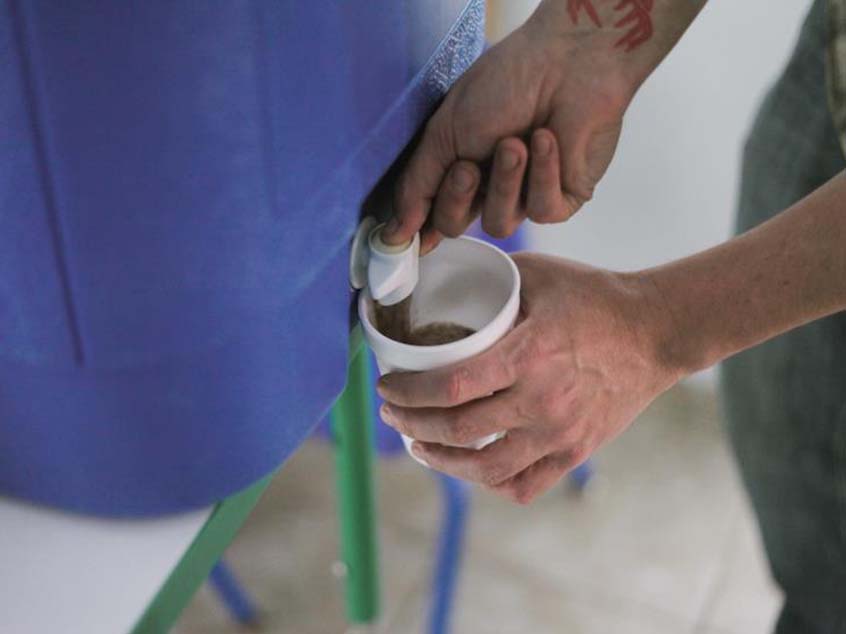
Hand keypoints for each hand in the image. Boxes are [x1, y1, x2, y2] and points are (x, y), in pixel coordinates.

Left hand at [377, 253, 681, 502]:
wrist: (656, 331)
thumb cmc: (594, 297)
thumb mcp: (538, 274)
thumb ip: (487, 279)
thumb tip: (434, 275)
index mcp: (528, 354)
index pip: (451, 387)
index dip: (408, 393)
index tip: (385, 387)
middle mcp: (543, 400)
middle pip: (458, 430)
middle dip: (411, 424)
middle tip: (392, 413)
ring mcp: (561, 433)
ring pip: (487, 469)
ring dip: (442, 462)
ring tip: (420, 446)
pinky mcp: (576, 452)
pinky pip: (525, 485)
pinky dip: (491, 482)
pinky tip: (473, 466)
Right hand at [383, 2, 637, 252]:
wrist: (566, 62)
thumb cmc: (505, 84)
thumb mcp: (444, 132)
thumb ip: (418, 185)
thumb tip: (395, 233)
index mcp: (458, 169)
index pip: (432, 213)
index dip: (420, 228)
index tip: (405, 239)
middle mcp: (490, 187)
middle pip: (457, 225)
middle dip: (458, 197)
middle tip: (469, 166)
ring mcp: (527, 195)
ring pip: (500, 223)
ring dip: (505, 182)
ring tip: (516, 142)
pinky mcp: (565, 198)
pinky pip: (542, 210)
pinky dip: (542, 173)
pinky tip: (547, 138)